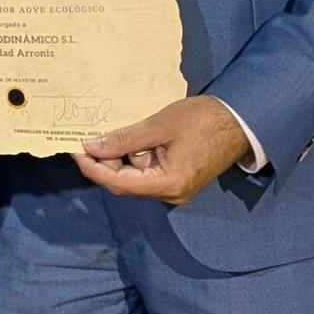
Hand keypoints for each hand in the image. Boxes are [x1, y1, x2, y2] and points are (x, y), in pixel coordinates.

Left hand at [73, 95, 248, 204]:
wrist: (239, 121)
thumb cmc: (202, 121)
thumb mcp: (159, 126)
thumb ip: (125, 139)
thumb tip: (92, 146)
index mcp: (167, 184)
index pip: (118, 183)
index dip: (93, 167)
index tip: (75, 150)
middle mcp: (170, 193)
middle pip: (124, 183)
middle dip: (103, 162)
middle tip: (85, 137)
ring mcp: (175, 187)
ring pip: (135, 176)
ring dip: (118, 157)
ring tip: (104, 132)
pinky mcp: (178, 177)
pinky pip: (147, 171)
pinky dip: (133, 156)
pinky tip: (126, 137)